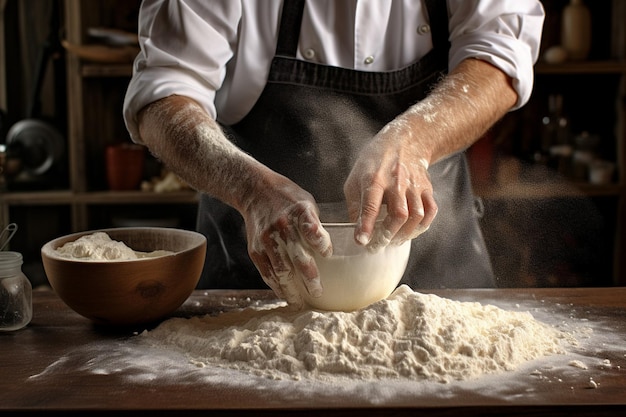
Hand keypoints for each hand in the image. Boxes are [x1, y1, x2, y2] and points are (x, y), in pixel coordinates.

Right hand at [241, 176, 331, 307]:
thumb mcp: (306, 203)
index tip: (328, 254)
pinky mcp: (256, 249)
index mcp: (299, 211)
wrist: (255, 192)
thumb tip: (330, 251)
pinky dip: (277, 285)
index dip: (320, 242)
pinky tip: (285, 294)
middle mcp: (282, 226)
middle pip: (296, 256)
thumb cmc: (288, 199)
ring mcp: (267, 239)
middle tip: (318, 292)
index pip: (311, 228)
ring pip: (280, 270)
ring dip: (291, 289)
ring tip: (300, 302)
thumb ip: (316, 225)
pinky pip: (267, 272)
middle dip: (308, 277)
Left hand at [344, 122, 437, 249]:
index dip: (366, 225)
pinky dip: (422, 226)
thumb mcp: (355, 178)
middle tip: (377, 246)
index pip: (370, 204)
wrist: (404, 141)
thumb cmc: (374, 162)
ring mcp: (414, 185)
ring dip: (404, 234)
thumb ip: (355, 204)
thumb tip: (355, 229)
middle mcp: (397, 181)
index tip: (361, 241)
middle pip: (398, 214)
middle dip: (388, 235)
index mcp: (374, 178)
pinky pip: (430, 211)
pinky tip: (410, 231)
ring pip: (416, 215)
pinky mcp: (427, 188)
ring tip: (393, 241)